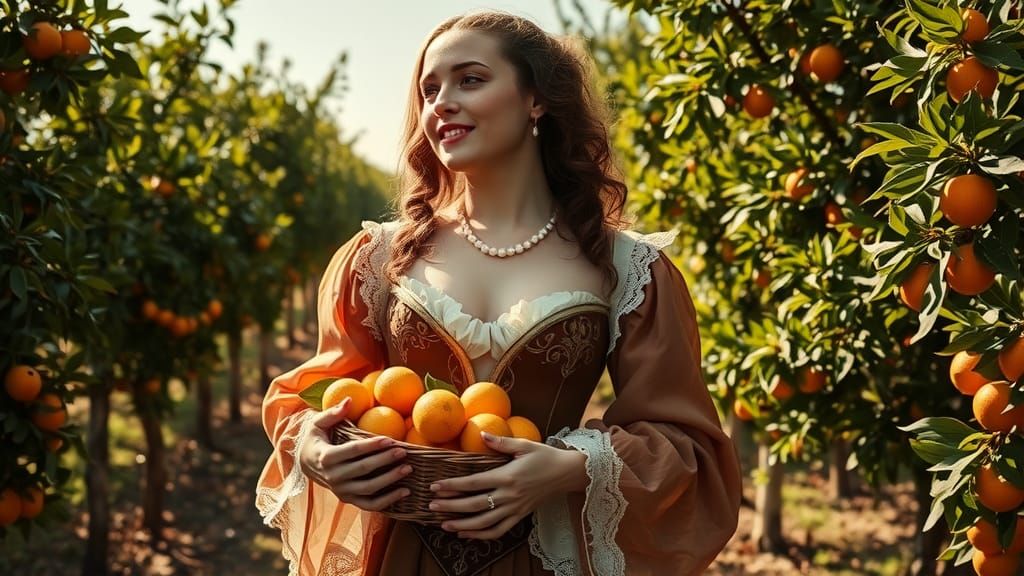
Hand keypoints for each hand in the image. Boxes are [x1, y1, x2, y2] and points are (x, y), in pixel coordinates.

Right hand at [298, 398, 413, 510]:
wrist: (305, 464)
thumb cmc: (316, 439)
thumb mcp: (318, 423)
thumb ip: (333, 412)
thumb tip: (350, 399)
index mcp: (326, 457)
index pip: (353, 451)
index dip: (372, 446)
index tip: (390, 440)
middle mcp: (333, 477)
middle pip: (364, 470)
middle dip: (385, 461)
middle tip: (404, 452)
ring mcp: (340, 491)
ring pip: (368, 489)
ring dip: (390, 481)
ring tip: (408, 469)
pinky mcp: (348, 500)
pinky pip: (369, 505)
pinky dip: (388, 501)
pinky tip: (405, 492)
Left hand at [426, 432, 587, 539]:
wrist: (567, 473)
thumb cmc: (544, 456)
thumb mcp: (524, 445)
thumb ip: (500, 442)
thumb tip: (481, 435)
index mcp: (508, 476)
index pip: (474, 483)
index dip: (453, 485)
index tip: (435, 486)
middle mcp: (509, 495)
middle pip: (475, 505)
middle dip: (451, 506)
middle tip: (432, 505)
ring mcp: (515, 509)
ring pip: (485, 523)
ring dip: (463, 526)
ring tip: (444, 525)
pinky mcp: (520, 516)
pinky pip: (499, 531)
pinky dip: (481, 536)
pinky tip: (466, 534)